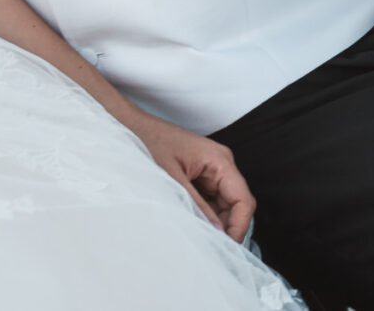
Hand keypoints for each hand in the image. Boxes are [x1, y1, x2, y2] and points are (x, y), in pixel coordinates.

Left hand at [122, 109, 255, 241]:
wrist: (130, 126)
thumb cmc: (149, 143)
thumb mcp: (172, 180)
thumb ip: (197, 206)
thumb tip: (218, 233)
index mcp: (220, 161)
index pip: (244, 200)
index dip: (239, 226)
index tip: (227, 247)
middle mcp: (222, 163)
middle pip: (237, 204)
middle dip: (228, 226)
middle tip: (212, 246)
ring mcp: (212, 168)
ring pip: (225, 204)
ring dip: (215, 221)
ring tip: (198, 235)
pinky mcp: (202, 173)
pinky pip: (212, 199)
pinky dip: (206, 212)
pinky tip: (192, 221)